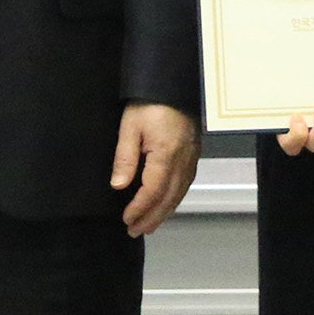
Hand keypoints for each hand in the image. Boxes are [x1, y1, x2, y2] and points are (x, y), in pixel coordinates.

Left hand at [111, 102, 197, 236]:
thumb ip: (125, 158)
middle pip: (168, 198)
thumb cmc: (149, 102)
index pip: (152, 191)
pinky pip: (185, 184)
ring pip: (179, 194)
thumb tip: (119, 187)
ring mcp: (192, 158)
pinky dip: (174, 199)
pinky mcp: (194, 154)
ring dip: (164, 212)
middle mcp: (183, 161)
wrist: (173, 83)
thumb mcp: (130, 126)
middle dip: (152, 217)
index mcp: (166, 155)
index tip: (126, 220)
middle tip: (136, 231)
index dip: (139, 209)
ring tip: (149, 225)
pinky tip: (166, 204)